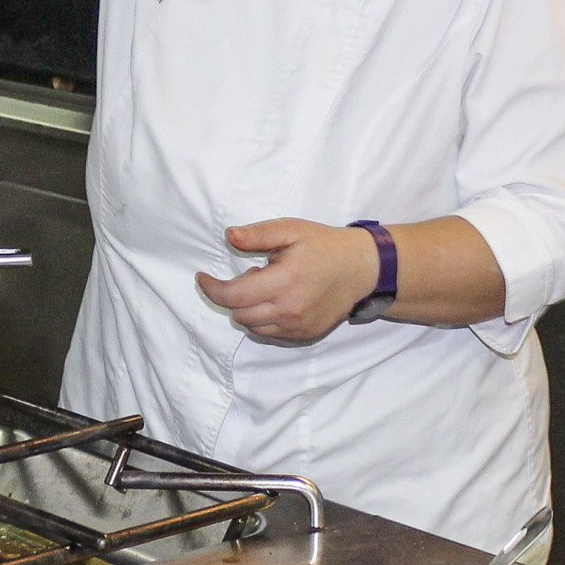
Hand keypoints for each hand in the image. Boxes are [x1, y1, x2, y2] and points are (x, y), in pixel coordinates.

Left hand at [195, 221, 380, 345]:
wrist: (362, 269)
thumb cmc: (325, 246)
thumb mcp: (292, 230)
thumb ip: (258, 234)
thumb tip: (229, 236)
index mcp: (283, 281)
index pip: (233, 296)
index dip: (211, 288)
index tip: (202, 277)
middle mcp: (289, 309)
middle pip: (239, 314)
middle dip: (232, 295)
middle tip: (250, 274)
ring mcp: (297, 326)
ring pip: (252, 327)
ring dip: (247, 309)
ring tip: (266, 287)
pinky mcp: (304, 335)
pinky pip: (270, 334)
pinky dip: (263, 320)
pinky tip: (277, 300)